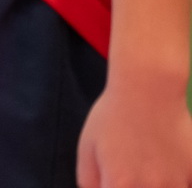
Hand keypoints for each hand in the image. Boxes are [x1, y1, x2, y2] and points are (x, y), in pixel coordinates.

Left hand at [78, 72, 191, 186]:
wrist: (148, 92)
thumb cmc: (113, 117)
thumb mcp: (88, 147)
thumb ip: (89, 181)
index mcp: (118, 184)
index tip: (114, 181)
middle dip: (132, 186)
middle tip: (130, 174)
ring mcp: (176, 183)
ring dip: (157, 186)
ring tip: (148, 168)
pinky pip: (186, 185)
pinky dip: (180, 182)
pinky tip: (169, 171)